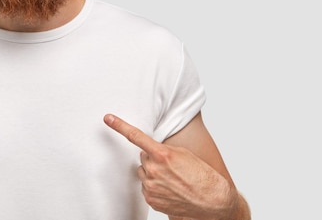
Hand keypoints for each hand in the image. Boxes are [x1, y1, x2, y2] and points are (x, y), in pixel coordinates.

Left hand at [103, 114, 235, 219]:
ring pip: (143, 171)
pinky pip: (145, 186)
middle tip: (171, 166)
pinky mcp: (150, 199)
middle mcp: (154, 170)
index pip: (136, 136)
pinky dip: (154, 185)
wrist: (213, 202)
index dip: (120, 126)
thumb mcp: (184, 154)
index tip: (108, 118)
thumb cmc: (202, 176)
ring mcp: (151, 186)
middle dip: (153, 159)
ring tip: (172, 179)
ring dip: (153, 173)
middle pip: (143, 157)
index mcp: (162, 154)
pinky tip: (169, 188)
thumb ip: (163, 149)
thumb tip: (149, 149)